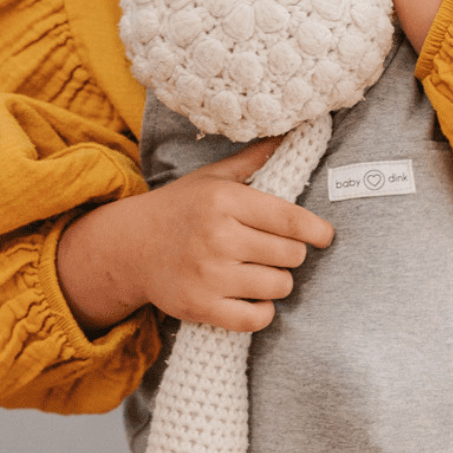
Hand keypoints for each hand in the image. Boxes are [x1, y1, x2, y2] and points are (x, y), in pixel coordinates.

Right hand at [56, 139, 334, 334]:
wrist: (128, 248)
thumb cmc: (179, 210)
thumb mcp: (211, 179)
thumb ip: (251, 161)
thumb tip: (289, 134)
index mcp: (224, 202)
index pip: (289, 219)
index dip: (316, 230)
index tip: (324, 236)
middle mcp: (218, 237)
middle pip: (290, 255)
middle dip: (291, 254)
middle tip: (275, 252)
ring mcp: (209, 275)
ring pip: (279, 287)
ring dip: (278, 282)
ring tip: (262, 273)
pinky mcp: (201, 306)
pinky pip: (256, 318)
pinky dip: (262, 312)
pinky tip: (253, 299)